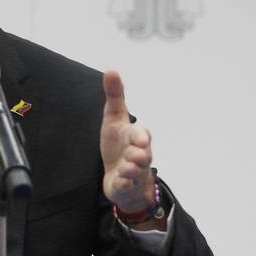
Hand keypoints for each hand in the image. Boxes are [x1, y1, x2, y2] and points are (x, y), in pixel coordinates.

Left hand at [100, 71, 155, 214]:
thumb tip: (111, 70)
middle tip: (134, 153)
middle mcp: (139, 155)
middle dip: (140, 154)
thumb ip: (115, 96)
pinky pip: (125, 186)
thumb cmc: (119, 144)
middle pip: (144, 154)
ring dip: (131, 169)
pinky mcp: (125, 185)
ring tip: (126, 167)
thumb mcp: (114, 118)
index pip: (143, 135)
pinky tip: (119, 180)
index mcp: (137, 138)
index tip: (140, 138)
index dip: (142, 136)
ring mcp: (133, 172)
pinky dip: (123, 183)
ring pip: (136, 171)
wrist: (120, 175)